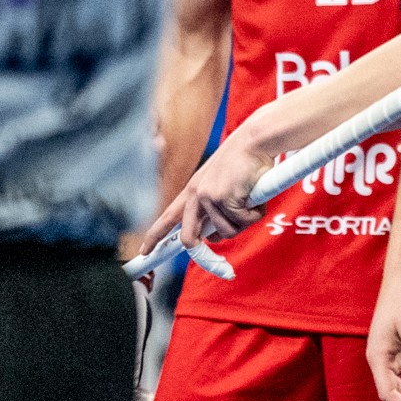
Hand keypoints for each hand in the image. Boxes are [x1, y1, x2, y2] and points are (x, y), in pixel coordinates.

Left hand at [139, 134, 271, 254]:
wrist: (255, 140)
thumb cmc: (244, 162)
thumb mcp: (223, 186)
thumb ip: (215, 211)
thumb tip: (215, 237)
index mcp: (193, 190)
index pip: (167, 218)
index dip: (154, 237)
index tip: (144, 252)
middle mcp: (196, 195)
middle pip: (189, 239)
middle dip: (202, 253)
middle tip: (218, 259)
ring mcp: (208, 197)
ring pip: (226, 232)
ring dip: (244, 222)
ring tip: (250, 200)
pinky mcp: (223, 198)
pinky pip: (242, 222)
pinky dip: (253, 214)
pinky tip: (254, 195)